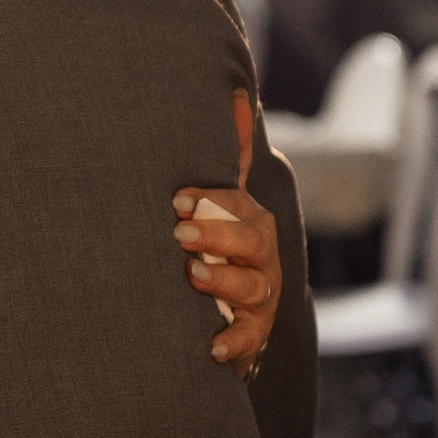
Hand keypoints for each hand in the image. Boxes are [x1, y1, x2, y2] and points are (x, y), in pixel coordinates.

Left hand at [172, 90, 280, 377]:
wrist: (225, 314)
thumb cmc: (215, 249)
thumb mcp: (216, 205)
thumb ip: (227, 155)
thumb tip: (237, 92)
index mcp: (247, 220)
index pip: (236, 202)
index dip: (211, 199)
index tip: (177, 200)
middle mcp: (260, 255)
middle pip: (251, 238)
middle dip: (217, 233)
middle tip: (178, 233)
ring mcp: (260, 295)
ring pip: (254, 285)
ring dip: (224, 280)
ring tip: (193, 277)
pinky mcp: (252, 333)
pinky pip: (250, 339)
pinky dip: (233, 342)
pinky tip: (213, 345)